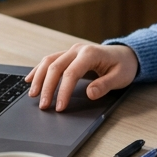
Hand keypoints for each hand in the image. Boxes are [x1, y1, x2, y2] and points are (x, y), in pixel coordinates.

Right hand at [24, 43, 138, 110]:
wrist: (126, 54)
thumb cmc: (124, 66)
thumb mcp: (120, 77)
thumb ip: (105, 85)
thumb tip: (90, 93)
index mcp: (90, 54)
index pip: (71, 73)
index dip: (63, 91)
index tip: (60, 107)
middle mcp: (78, 50)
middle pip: (55, 67)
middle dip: (47, 87)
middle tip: (44, 106)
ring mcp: (72, 51)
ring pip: (49, 62)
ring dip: (39, 78)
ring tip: (33, 95)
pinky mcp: (68, 54)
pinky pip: (49, 60)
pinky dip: (38, 70)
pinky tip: (30, 79)